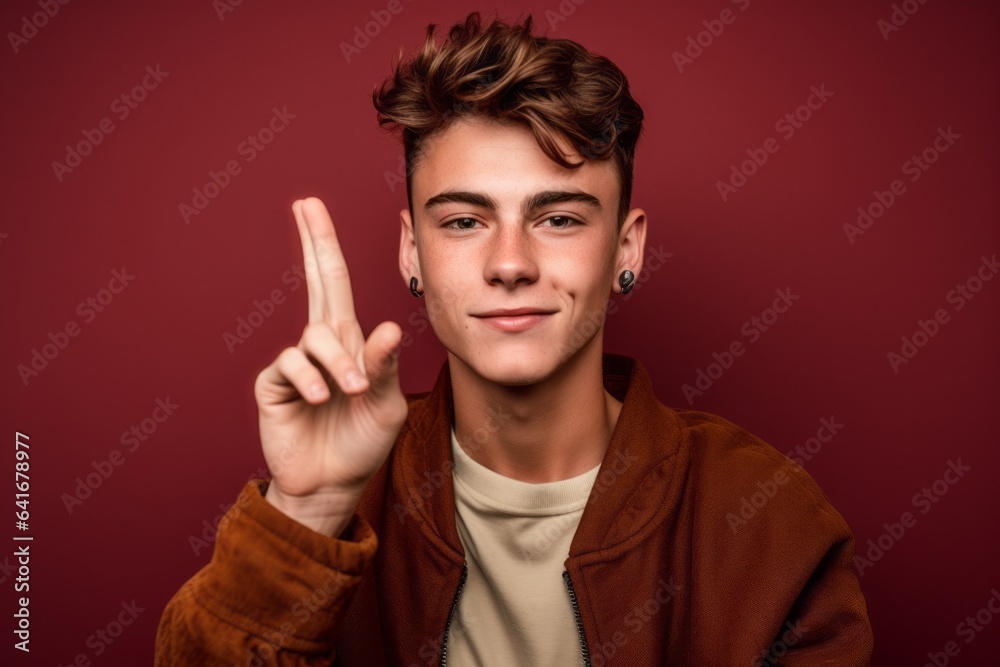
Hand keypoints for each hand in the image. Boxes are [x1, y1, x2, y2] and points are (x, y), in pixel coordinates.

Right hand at [254, 197, 407, 534]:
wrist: (334, 484)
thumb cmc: (363, 442)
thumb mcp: (386, 404)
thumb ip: (385, 366)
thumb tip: (388, 326)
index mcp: (349, 342)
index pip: (335, 284)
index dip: (324, 245)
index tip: (310, 206)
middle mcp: (320, 345)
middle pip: (317, 283)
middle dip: (314, 242)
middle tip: (306, 204)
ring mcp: (296, 364)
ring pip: (315, 335)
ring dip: (339, 361)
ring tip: (353, 391)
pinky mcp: (275, 386)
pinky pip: (292, 364)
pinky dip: (313, 379)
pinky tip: (323, 400)